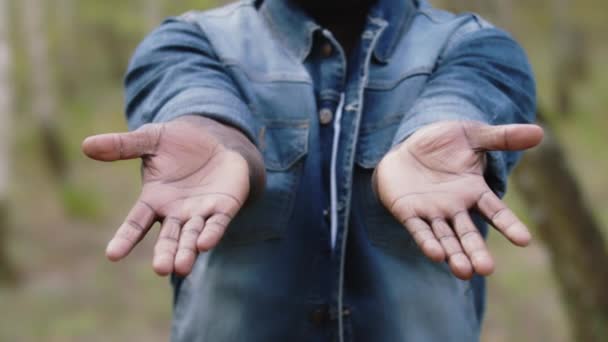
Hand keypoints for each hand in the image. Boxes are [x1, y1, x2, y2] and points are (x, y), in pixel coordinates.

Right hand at [82, 116, 253, 275]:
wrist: (217, 139)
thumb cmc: (179, 142)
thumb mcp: (150, 139)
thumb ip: (122, 146)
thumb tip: (85, 145)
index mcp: (154, 201)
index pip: (136, 224)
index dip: (125, 239)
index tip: (112, 254)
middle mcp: (176, 213)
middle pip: (168, 238)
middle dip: (165, 254)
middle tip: (161, 269)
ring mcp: (200, 213)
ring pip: (191, 237)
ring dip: (187, 252)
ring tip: (181, 268)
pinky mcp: (223, 208)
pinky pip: (217, 224)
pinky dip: (211, 234)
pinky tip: (205, 244)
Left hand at [373, 121, 542, 278]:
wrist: (405, 145)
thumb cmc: (441, 142)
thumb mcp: (472, 135)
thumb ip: (501, 138)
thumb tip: (539, 132)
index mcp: (474, 192)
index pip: (496, 212)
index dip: (509, 225)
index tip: (524, 240)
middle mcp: (455, 208)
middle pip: (468, 234)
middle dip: (476, 252)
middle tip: (486, 270)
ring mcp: (432, 212)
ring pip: (445, 238)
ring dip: (453, 254)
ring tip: (463, 271)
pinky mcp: (408, 212)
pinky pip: (418, 230)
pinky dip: (427, 242)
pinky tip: (436, 255)